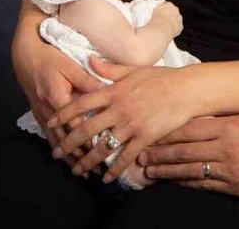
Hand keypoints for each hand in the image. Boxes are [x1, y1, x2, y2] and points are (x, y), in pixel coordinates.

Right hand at [12, 32, 102, 162]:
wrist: (25, 58)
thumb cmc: (50, 59)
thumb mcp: (69, 65)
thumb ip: (87, 79)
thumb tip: (107, 89)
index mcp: (58, 98)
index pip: (75, 123)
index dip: (88, 137)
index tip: (102, 149)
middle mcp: (49, 111)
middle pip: (65, 138)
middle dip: (81, 155)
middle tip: (96, 169)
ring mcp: (43, 116)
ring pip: (56, 142)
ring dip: (69, 157)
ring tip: (83, 172)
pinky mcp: (41, 117)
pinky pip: (50, 138)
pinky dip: (59, 150)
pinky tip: (66, 160)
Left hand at [49, 58, 196, 181]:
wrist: (187, 89)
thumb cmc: (161, 77)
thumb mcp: (134, 70)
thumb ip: (109, 69)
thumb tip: (89, 60)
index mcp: (115, 91)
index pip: (82, 104)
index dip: (64, 114)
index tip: (51, 123)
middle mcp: (119, 109)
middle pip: (87, 129)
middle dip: (68, 143)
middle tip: (55, 152)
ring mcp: (132, 124)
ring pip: (103, 147)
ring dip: (87, 161)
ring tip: (76, 169)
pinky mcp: (145, 137)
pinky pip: (126, 157)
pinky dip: (115, 169)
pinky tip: (106, 178)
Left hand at [140, 114, 238, 199]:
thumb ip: (223, 119)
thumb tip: (198, 116)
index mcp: (228, 126)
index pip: (190, 129)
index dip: (168, 133)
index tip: (151, 133)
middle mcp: (224, 147)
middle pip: (184, 150)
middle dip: (160, 153)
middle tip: (142, 154)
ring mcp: (228, 169)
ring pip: (190, 169)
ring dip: (167, 171)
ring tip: (150, 170)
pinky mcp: (233, 186)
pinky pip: (204, 184)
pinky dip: (186, 183)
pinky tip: (174, 182)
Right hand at [151, 2, 182, 37]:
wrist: (161, 28)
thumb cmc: (154, 20)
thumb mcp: (151, 12)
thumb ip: (152, 10)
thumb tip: (149, 12)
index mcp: (168, 4)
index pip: (167, 5)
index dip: (163, 10)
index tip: (160, 14)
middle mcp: (175, 9)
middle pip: (173, 11)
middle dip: (169, 15)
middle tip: (162, 21)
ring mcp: (179, 18)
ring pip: (176, 19)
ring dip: (172, 22)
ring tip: (165, 27)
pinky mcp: (180, 26)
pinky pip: (178, 27)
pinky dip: (174, 29)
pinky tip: (169, 32)